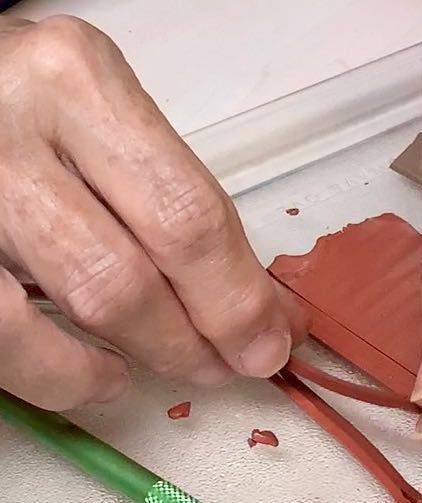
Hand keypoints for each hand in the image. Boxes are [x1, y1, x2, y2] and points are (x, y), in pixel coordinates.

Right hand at [0, 15, 305, 410]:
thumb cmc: (40, 107)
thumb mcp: (114, 122)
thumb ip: (177, 198)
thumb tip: (256, 295)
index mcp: (81, 87)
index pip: (186, 214)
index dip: (239, 296)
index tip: (273, 334)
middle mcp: (12, 133)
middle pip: (134, 272)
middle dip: (205, 336)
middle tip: (240, 359)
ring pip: (79, 307)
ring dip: (153, 354)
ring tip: (190, 365)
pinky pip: (9, 339)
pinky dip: (67, 374)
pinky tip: (106, 374)